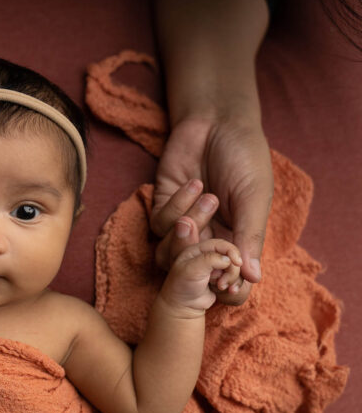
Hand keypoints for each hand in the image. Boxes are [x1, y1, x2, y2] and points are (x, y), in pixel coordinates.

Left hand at [150, 115, 272, 304]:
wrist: (218, 123)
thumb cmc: (244, 159)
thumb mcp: (253, 198)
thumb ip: (250, 236)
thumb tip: (253, 278)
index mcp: (235, 244)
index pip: (227, 285)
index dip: (225, 289)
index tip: (225, 278)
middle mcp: (207, 241)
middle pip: (192, 275)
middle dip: (198, 258)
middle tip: (212, 233)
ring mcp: (182, 227)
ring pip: (168, 256)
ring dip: (186, 231)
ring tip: (209, 198)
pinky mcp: (162, 208)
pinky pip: (159, 225)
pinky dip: (176, 206)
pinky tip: (194, 184)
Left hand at [160, 238, 242, 316]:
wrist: (184, 305)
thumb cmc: (183, 286)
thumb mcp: (192, 270)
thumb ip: (210, 260)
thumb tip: (229, 259)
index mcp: (199, 249)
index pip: (221, 244)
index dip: (232, 251)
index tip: (237, 263)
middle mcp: (209, 255)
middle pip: (232, 257)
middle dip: (231, 271)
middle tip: (220, 284)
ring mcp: (217, 266)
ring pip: (237, 268)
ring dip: (232, 280)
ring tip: (219, 287)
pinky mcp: (224, 277)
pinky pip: (238, 278)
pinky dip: (235, 285)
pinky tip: (228, 291)